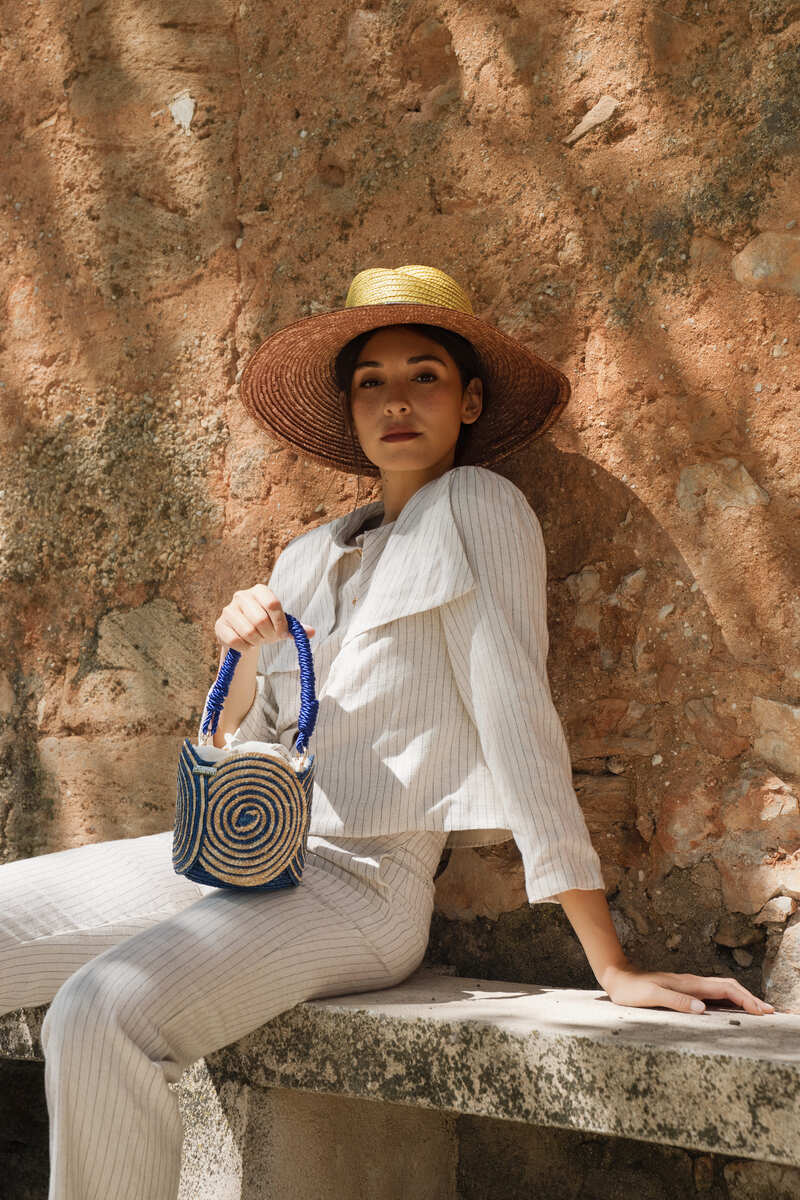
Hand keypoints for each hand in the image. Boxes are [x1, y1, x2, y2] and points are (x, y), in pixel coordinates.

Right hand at [215, 585, 315, 651]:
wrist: (244, 635)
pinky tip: (247, 645)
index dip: (280, 622)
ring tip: (258, 641)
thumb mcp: (282, 625)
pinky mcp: (219, 625)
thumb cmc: (266, 627)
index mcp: (260, 590)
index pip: (273, 603)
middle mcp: (242, 595)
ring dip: (257, 642)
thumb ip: (296, 628)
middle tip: (269, 639)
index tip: (282, 634)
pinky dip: (245, 648)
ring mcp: (228, 610)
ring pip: (247, 631)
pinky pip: (235, 641)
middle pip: (260, 619)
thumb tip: (312, 632)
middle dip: (268, 635)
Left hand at [603, 965, 776, 1014]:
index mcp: (690, 983)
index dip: (746, 999)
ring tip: (758, 1012)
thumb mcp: (652, 996)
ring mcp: (690, 986)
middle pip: (730, 987)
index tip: (762, 1011)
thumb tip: (702, 1009)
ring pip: (724, 990)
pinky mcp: (685, 991)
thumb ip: (676, 1001)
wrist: (618, 979)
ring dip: (742, 999)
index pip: (726, 989)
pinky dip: (729, 1001)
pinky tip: (732, 1010)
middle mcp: (694, 982)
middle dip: (751, 998)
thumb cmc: (632, 990)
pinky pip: (714, 995)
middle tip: (770, 1013)